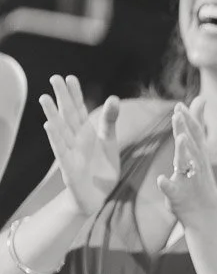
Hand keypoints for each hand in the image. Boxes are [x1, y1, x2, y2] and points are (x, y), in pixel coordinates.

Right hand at [38, 75, 118, 216]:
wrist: (97, 195)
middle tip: (54, 78)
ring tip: (45, 98)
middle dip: (62, 98)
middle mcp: (76, 140)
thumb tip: (114, 97)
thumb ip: (110, 121)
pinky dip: (55, 139)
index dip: (75, 94)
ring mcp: (71, 153)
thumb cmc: (101, 167)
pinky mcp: (69, 168)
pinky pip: (61, 152)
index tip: (69, 77)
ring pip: (61, 131)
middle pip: (68, 116)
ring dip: (53, 115)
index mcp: (86, 133)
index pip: (80, 110)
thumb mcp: (109, 141)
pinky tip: (48, 126)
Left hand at [155, 99, 216, 226]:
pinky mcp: (179, 197)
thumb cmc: (198, 182)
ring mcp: (189, 181)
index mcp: (198, 157)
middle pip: (192, 144)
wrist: (206, 215)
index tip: (180, 105)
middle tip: (178, 112)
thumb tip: (201, 101)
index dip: (189, 120)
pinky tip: (161, 179)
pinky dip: (167, 184)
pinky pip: (173, 190)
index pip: (195, 135)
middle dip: (186, 128)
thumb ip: (196, 129)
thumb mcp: (198, 154)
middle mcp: (196, 166)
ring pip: (187, 164)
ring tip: (180, 138)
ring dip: (184, 151)